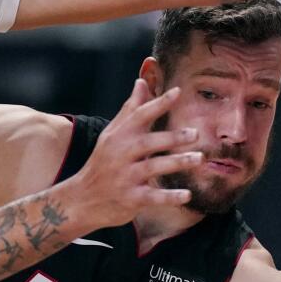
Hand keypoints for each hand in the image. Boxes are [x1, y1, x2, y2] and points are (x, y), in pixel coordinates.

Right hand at [68, 79, 200, 224]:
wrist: (81, 199)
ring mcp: (125, 177)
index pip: (139, 115)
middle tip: (196, 133)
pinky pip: (152, 197)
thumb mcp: (112, 134)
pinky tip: (187, 195)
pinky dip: (169, 197)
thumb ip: (131, 109)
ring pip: (152, 168)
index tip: (178, 92)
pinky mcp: (130, 199)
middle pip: (147, 143)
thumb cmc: (103, 162)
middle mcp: (120, 154)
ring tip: (199, 158)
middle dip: (172, 138)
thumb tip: (141, 81)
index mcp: (119, 136)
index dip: (158, 103)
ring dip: (177, 163)